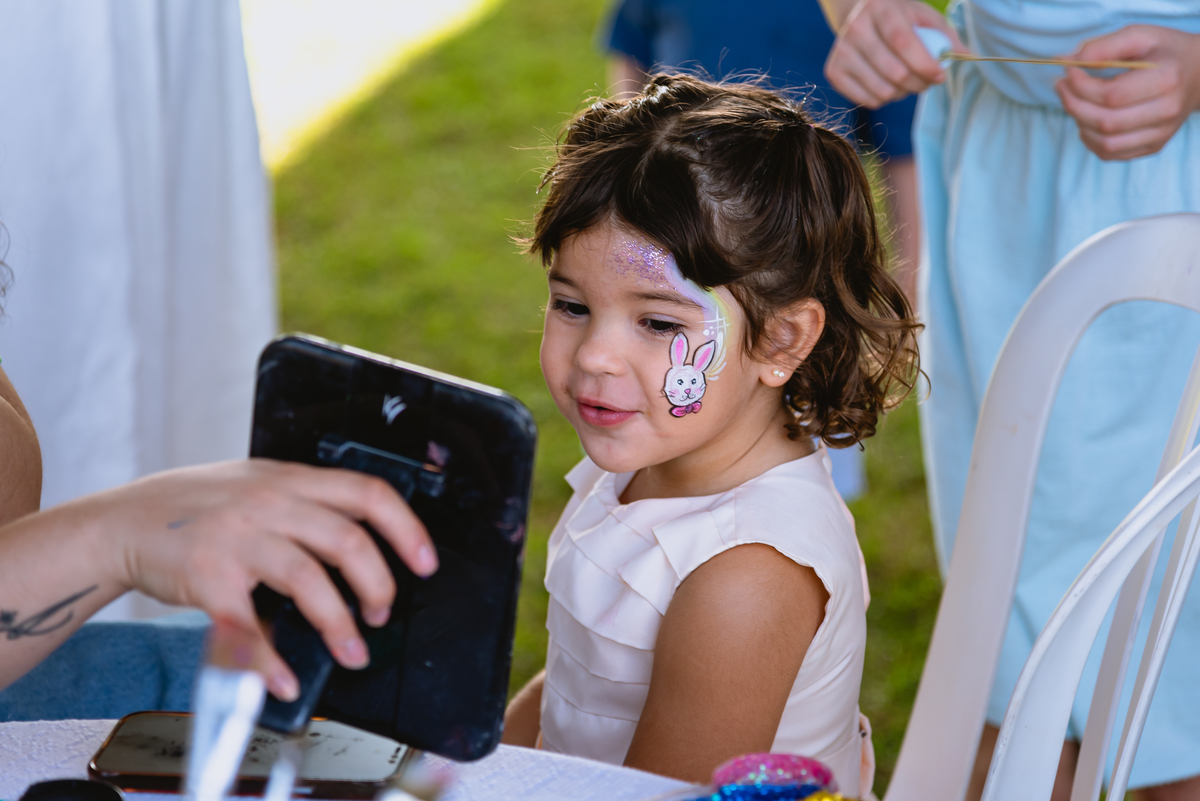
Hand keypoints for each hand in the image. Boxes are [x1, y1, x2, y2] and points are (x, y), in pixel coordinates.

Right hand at [91, 459, 436, 700]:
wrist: (122, 522)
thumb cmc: (196, 508)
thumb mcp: (258, 485)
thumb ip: (306, 504)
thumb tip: (364, 543)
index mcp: (291, 479)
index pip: (368, 493)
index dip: (406, 529)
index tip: (426, 563)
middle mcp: (269, 502)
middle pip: (348, 540)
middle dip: (378, 585)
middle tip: (381, 615)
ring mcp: (238, 537)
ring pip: (309, 579)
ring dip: (339, 625)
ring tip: (351, 652)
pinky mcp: (208, 576)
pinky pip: (250, 624)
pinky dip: (270, 660)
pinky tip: (284, 678)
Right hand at [825, 0, 964, 108]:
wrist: (858, 14)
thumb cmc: (899, 17)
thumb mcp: (923, 17)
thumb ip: (945, 35)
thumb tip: (965, 55)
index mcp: (881, 10)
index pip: (903, 42)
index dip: (924, 64)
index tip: (940, 75)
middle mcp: (856, 29)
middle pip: (894, 72)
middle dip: (919, 84)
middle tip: (928, 81)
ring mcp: (841, 52)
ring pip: (882, 91)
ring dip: (902, 93)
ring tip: (906, 81)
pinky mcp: (833, 71)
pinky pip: (867, 100)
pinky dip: (884, 98)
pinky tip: (887, 84)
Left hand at [1056, 25, 1199, 160]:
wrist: (1197, 74)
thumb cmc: (1164, 52)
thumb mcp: (1139, 36)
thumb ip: (1103, 47)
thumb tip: (1069, 61)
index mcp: (1166, 79)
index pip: (1111, 95)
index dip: (1081, 86)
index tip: (1068, 72)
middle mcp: (1167, 111)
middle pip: (1105, 122)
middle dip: (1073, 105)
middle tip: (1062, 87)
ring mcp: (1161, 133)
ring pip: (1105, 143)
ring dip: (1079, 124)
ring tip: (1074, 103)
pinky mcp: (1153, 146)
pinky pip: (1111, 154)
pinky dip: (1090, 140)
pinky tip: (1087, 121)